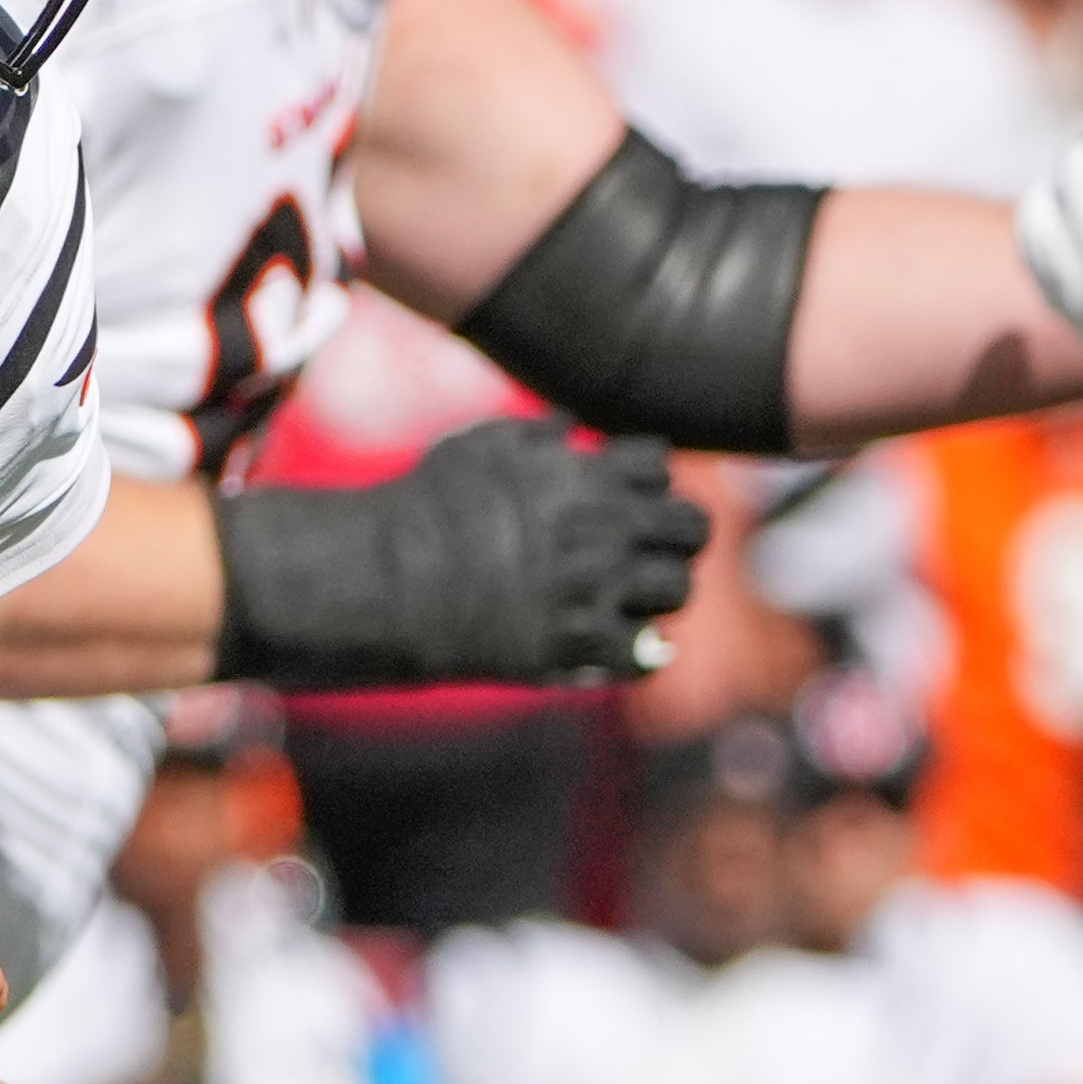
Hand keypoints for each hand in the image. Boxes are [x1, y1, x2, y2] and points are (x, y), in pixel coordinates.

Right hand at [213, 417, 707, 690]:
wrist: (390, 579)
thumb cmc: (426, 507)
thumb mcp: (476, 446)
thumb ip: (534, 435)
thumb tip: (569, 429)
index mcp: (583, 474)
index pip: (658, 467)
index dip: (641, 484)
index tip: (617, 501)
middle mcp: (604, 528)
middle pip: (692, 528)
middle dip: (672, 537)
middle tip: (643, 552)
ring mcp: (598, 588)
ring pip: (678, 589)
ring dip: (656, 593)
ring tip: (625, 598)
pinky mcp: (582, 643)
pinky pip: (647, 653)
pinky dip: (638, 649)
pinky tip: (616, 643)